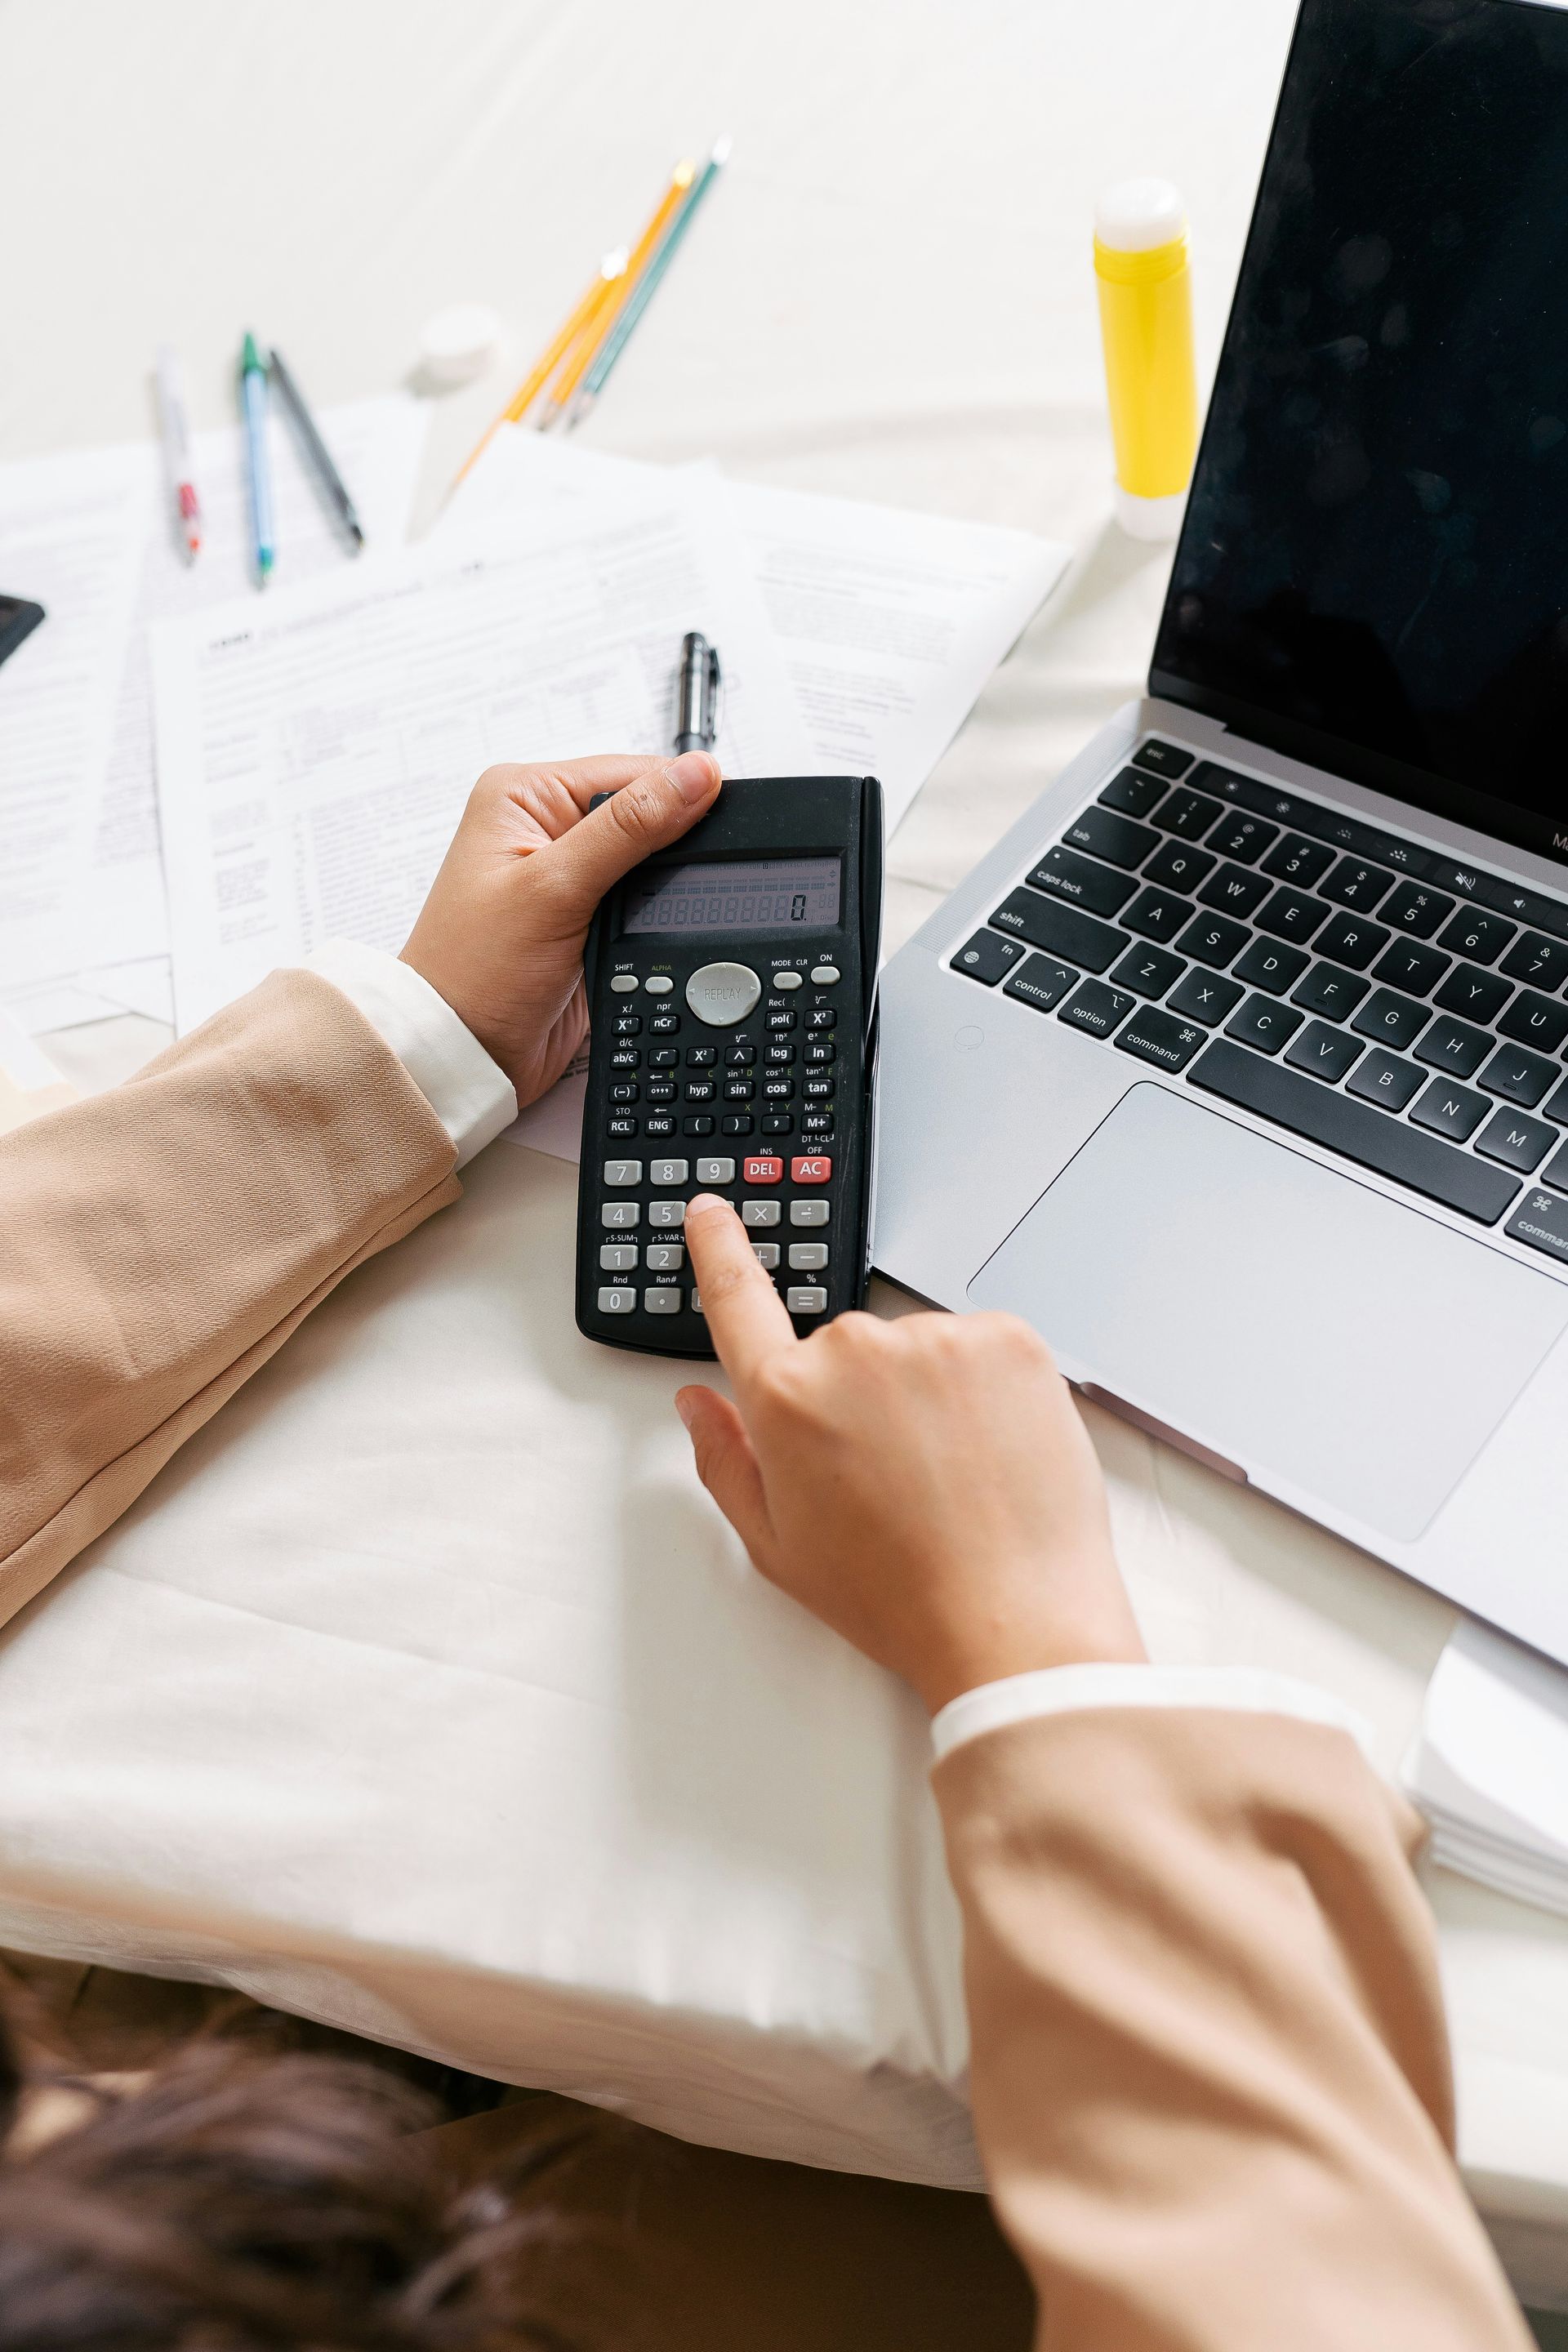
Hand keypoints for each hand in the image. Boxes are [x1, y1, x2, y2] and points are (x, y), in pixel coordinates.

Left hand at [401, 751, 720, 1105]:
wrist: (466, 1054)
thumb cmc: (474, 971)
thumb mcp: (555, 887)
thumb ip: (630, 827)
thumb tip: (696, 775)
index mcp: (524, 795)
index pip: (629, 771)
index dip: (679, 794)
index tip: (719, 818)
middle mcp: (544, 827)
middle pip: (644, 814)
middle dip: (670, 848)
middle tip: (674, 883)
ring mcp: (567, 876)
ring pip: (650, 863)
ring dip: (662, 889)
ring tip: (649, 915)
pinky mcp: (585, 918)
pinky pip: (642, 903)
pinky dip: (655, 917)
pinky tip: (650, 933)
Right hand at [675, 1198, 1143, 1714]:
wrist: (1015, 1621)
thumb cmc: (900, 1596)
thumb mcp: (778, 1545)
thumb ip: (726, 1459)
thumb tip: (698, 1402)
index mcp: (786, 1397)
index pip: (736, 1295)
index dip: (719, 1246)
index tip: (711, 1211)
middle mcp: (854, 1350)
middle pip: (843, 1348)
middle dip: (861, 1397)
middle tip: (893, 1476)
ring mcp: (937, 1338)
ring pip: (918, 1349)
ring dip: (929, 1394)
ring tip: (952, 1476)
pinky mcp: (1010, 1338)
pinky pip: (980, 1345)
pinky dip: (985, 1389)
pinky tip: (990, 1451)